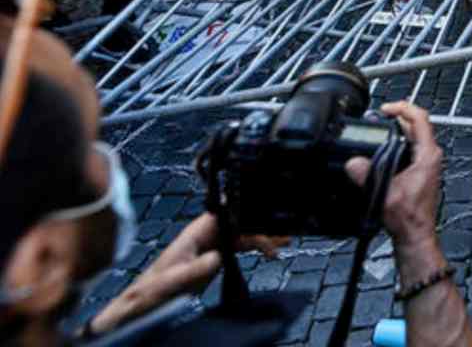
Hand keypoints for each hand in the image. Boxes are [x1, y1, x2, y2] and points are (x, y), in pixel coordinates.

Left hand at [87, 214, 287, 335]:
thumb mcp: (173, 281)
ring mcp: (209, 246)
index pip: (226, 214)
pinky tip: (269, 251)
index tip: (266, 216)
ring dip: (262, 236)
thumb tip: (218, 257)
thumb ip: (195, 268)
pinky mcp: (213, 258)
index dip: (246, 211)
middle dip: (261, 224)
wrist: (140, 306)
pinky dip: (255, 247)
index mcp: (195, 233)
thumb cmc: (152, 292)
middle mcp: (205, 235)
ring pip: (242, 234)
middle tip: (284, 233)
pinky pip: (239, 247)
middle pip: (239, 223)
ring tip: (285, 240)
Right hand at [346, 101, 441, 247]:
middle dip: (397, 116)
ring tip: (380, 126)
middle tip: (379, 115)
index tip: (386, 109)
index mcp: (428, 155)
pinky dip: (397, 141)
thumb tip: (353, 162)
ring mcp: (427, 163)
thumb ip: (367, 176)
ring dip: (396, 129)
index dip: (402, 108)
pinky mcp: (421, 170)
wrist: (415, 234)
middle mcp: (431, 156)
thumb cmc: (408, 218)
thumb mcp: (385, 194)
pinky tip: (383, 146)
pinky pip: (410, 147)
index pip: (420, 118)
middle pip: (417, 124)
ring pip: (413, 135)